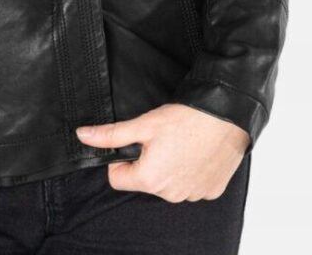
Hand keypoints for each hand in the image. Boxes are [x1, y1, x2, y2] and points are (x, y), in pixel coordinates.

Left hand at [76, 104, 249, 201]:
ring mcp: (193, 195)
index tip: (133, 142)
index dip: (120, 159)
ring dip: (169, 166)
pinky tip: (196, 151)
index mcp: (150, 180)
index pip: (117, 179)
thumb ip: (111, 135)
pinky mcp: (211, 191)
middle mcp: (171, 194)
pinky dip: (191, 171)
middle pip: (145, 180)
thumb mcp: (143, 123)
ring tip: (180, 142)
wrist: (227, 116)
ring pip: (169, 183)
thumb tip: (83, 136)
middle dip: (147, 161)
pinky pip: (192, 184)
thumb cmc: (186, 119)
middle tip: (161, 138)